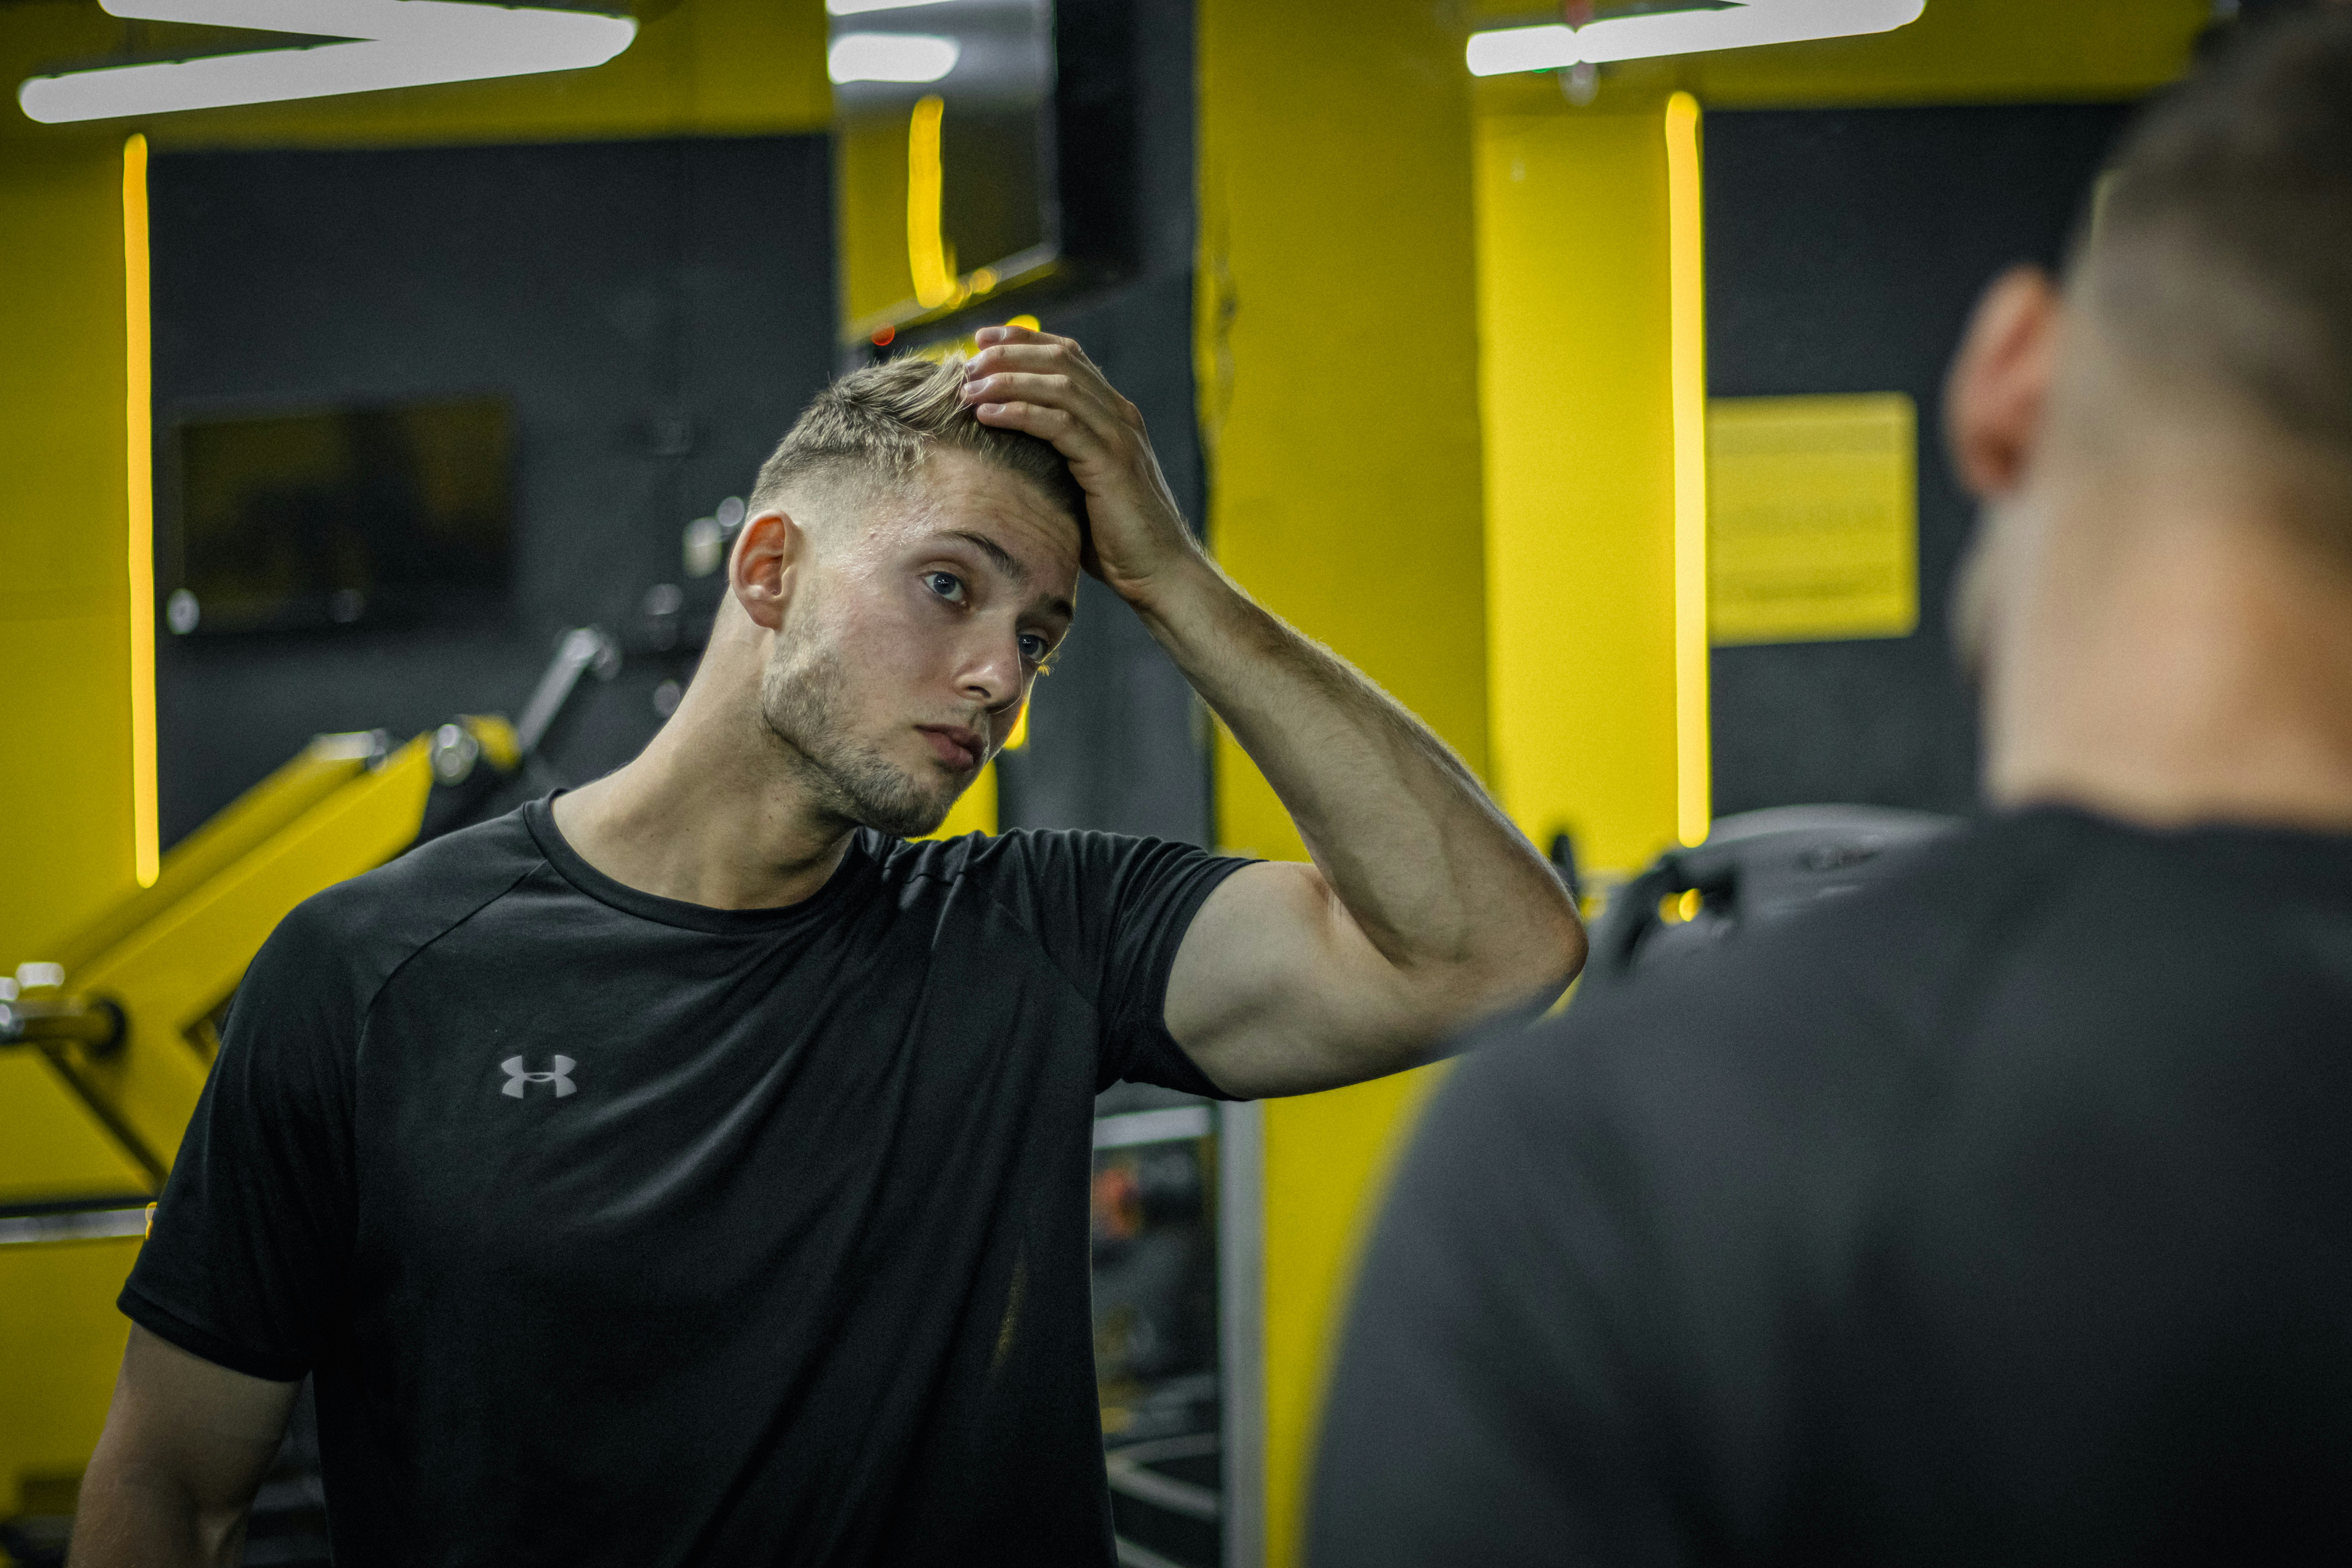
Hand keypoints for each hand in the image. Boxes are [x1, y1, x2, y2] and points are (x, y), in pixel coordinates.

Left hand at [961, 324, 1204, 607]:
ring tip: (969, 388)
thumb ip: (1057, 459)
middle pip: (1061, 360)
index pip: (1069, 356)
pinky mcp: (1110, 464)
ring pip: (1059, 385)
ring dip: (1008, 380)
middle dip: (1010, 353)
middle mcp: (1119, 415)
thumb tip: (1008, 452)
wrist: (1160, 572)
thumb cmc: (1117, 538)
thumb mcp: (1082, 486)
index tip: (981, 339)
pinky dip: (1021, 413)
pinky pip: (1060, 424)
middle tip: (967, 362)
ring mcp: (1117, 436)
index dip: (1024, 340)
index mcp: (1114, 414)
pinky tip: (989, 416)